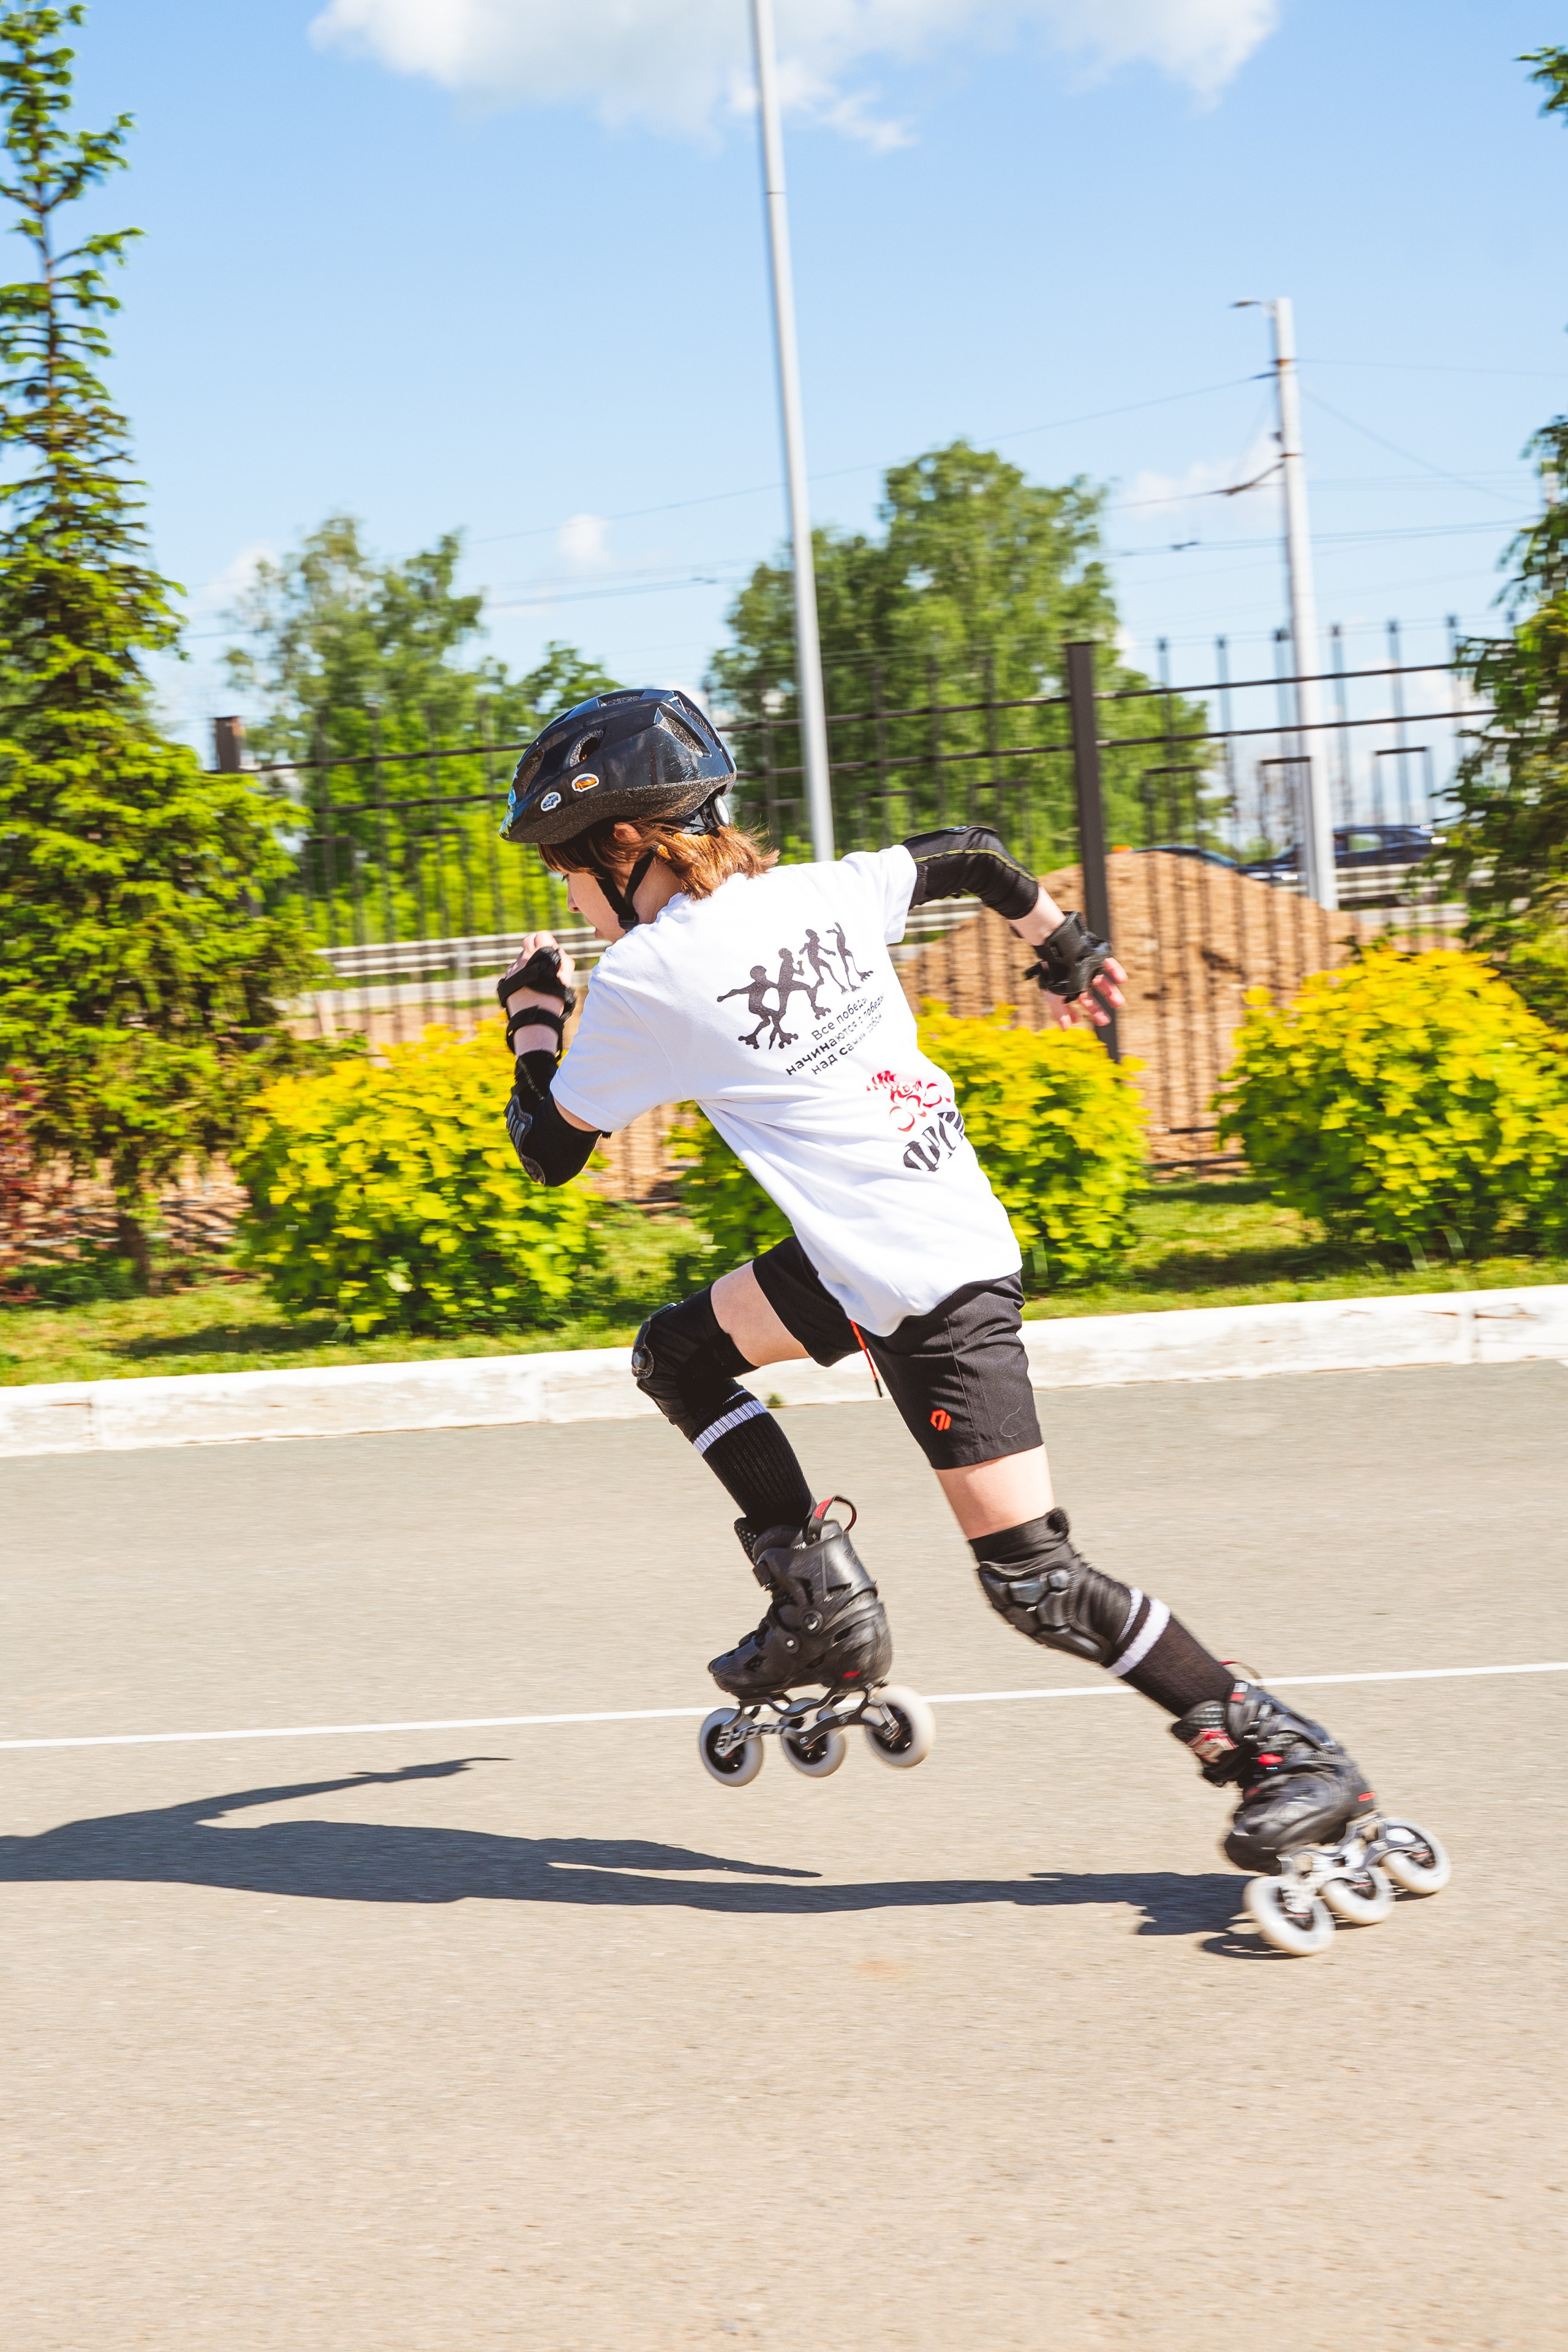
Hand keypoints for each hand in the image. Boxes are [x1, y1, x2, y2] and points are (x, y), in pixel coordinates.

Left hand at [503, 932, 576, 1054]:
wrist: (533, 1019)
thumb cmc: (552, 1000)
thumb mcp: (565, 980)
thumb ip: (565, 962)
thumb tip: (559, 953)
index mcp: (539, 955)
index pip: (542, 935)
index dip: (548, 941)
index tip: (551, 951)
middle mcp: (524, 958)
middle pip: (528, 940)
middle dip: (536, 946)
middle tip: (542, 958)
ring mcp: (513, 968)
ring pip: (520, 956)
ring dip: (528, 960)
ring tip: (536, 977)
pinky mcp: (506, 978)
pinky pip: (514, 969)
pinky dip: (520, 972)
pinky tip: (526, 985)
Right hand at [1039, 956, 1126, 1030]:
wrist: (1059, 946)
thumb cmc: (1055, 972)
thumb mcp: (1055, 996)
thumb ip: (1059, 1012)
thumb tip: (1064, 1028)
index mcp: (1066, 986)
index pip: (1072, 1002)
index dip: (1074, 1012)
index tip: (1079, 1020)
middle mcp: (1077, 978)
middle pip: (1088, 996)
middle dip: (1096, 1010)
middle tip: (1105, 1021)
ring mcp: (1088, 967)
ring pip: (1101, 982)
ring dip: (1110, 993)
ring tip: (1119, 1003)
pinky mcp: (1096, 956)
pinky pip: (1109, 964)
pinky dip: (1115, 971)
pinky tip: (1122, 980)